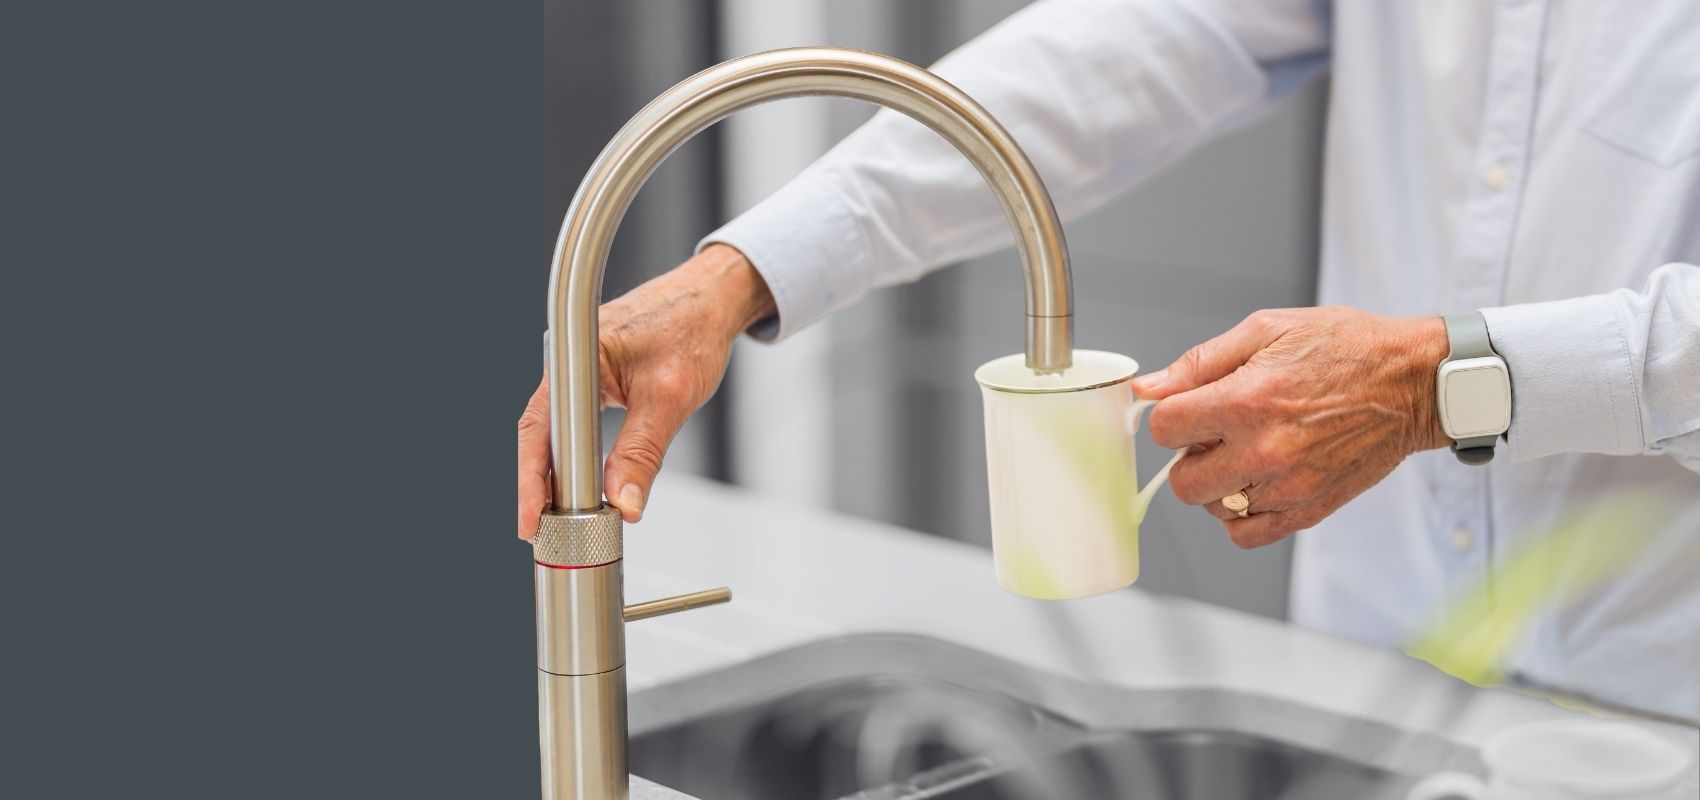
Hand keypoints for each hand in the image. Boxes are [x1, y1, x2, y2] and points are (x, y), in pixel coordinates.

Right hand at [517, 244, 775, 536]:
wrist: (714, 299)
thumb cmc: (692, 327)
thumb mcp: (669, 398)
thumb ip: (642, 454)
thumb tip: (624, 504)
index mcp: (573, 358)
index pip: (538, 431)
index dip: (531, 482)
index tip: (531, 521)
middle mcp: (568, 363)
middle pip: (540, 436)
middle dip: (540, 487)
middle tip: (543, 533)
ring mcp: (579, 372)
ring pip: (557, 434)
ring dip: (559, 475)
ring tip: (562, 520)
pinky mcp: (595, 380)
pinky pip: (576, 426)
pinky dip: (579, 458)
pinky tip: (585, 486)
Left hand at [1131, 307, 1450, 547]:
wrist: (1413, 382)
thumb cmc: (1346, 348)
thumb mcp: (1267, 330)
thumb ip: (1199, 363)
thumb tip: (1148, 388)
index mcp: (1247, 400)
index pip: (1164, 430)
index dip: (1170, 417)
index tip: (1189, 410)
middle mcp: (1264, 450)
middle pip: (1182, 480)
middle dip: (1188, 456)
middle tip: (1217, 434)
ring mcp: (1287, 486)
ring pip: (1213, 508)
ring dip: (1217, 484)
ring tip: (1246, 453)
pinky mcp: (1309, 509)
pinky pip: (1248, 534)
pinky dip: (1243, 515)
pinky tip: (1257, 483)